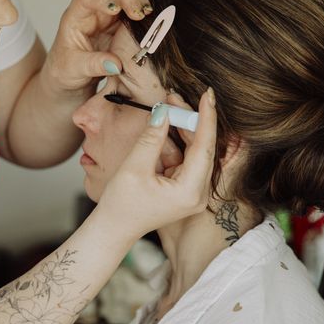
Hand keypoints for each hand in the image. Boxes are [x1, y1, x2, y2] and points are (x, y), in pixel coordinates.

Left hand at [43, 0, 151, 93]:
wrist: (72, 77)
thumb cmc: (66, 70)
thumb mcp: (75, 70)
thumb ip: (94, 65)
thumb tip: (116, 65)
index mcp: (76, 17)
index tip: (115, 9)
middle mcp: (93, 10)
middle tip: (140, 12)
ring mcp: (109, 15)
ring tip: (150, 13)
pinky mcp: (122, 23)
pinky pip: (136, 7)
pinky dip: (146, 8)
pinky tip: (155, 16)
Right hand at [97, 88, 217, 237]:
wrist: (114, 228)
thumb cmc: (121, 205)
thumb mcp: (134, 168)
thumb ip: (152, 138)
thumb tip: (165, 112)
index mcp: (190, 192)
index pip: (205, 148)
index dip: (207, 118)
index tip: (208, 95)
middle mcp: (198, 194)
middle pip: (202, 148)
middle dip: (190, 120)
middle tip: (175, 97)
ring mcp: (193, 192)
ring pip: (195, 151)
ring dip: (182, 130)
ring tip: (169, 107)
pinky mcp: (185, 188)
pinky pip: (186, 159)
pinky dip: (176, 143)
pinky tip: (166, 126)